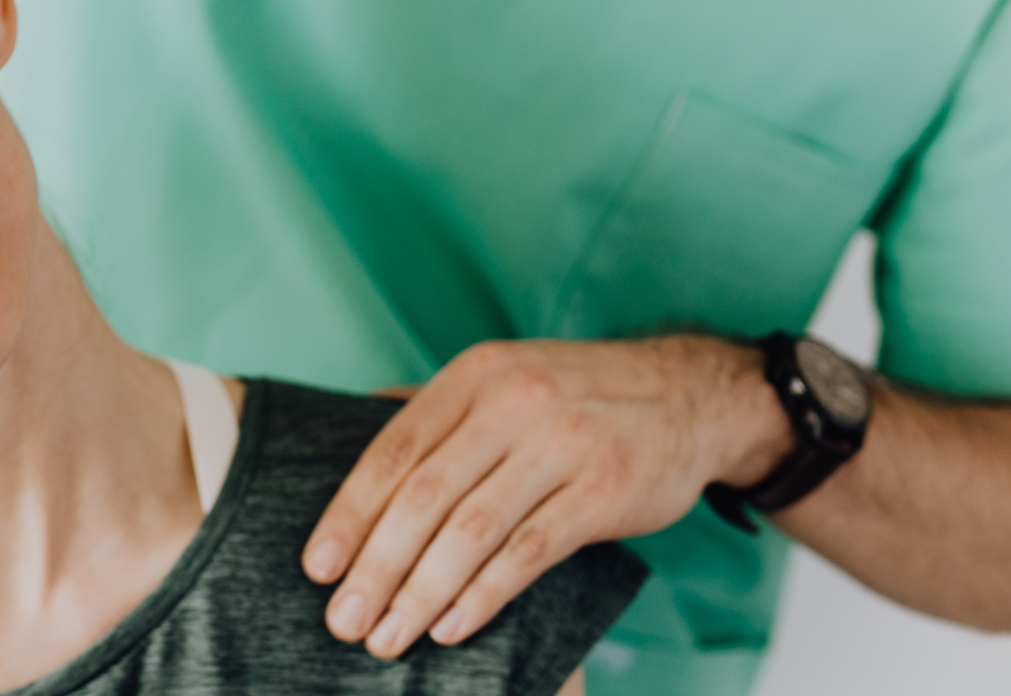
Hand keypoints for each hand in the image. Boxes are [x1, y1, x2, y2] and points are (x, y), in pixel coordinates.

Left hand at [302, 336, 791, 658]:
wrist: (692, 394)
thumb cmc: (577, 396)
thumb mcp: (504, 375)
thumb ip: (437, 407)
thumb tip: (350, 421)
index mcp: (474, 376)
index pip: (393, 450)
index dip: (350, 512)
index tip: (318, 567)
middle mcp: (513, 403)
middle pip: (423, 496)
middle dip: (376, 566)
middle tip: (344, 620)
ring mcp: (563, 445)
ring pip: (471, 531)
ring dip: (420, 592)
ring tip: (388, 636)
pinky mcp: (605, 490)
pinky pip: (529, 552)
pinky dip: (483, 595)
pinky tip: (449, 627)